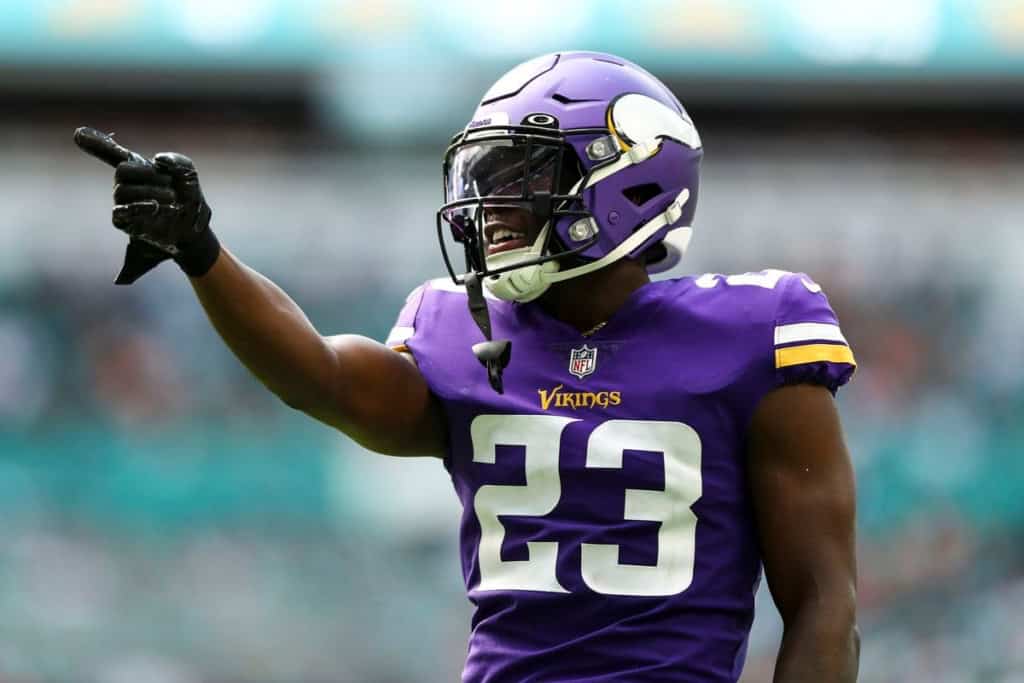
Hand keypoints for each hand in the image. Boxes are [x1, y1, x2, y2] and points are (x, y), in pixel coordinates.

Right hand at [74, 127, 219, 283]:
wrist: (193, 227)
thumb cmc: (186, 197)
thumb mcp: (188, 174)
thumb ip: (176, 161)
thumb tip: (158, 159)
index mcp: (136, 168)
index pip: (111, 153)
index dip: (96, 143)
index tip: (78, 133)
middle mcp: (125, 183)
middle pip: (121, 170)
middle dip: (148, 174)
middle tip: (171, 184)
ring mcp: (122, 202)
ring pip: (123, 191)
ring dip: (152, 193)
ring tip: (173, 199)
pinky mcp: (124, 222)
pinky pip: (121, 212)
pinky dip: (139, 207)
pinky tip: (154, 207)